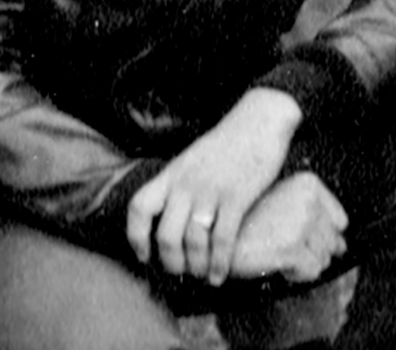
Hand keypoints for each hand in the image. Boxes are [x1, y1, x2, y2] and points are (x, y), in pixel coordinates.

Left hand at [127, 87, 300, 283]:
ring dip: (197, 267)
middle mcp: (186, 184)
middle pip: (166, 234)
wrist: (260, 119)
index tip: (144, 256)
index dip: (135, 237)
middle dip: (171, 262)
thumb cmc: (228, 142)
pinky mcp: (236, 196)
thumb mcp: (192, 159)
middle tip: (180, 272)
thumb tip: (170, 217)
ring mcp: (210, 190)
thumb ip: (178, 184)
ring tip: (203, 276)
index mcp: (172, 174)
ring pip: (193, 241)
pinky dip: (219, 263)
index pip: (139, 207)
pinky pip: (222, 239)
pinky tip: (220, 274)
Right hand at [229, 172, 348, 282]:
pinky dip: (295, 274)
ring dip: (302, 264)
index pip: (340, 221)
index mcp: (308, 184)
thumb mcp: (282, 203)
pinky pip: (311, 272)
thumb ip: (314, 215)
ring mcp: (300, 224)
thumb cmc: (247, 222)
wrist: (215, 234)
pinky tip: (275, 262)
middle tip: (284, 246)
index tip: (298, 236)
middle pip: (333, 242)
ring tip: (277, 252)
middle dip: (312, 251)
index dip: (321, 235)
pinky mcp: (291, 248)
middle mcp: (308, 201)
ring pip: (323, 259)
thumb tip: (342, 245)